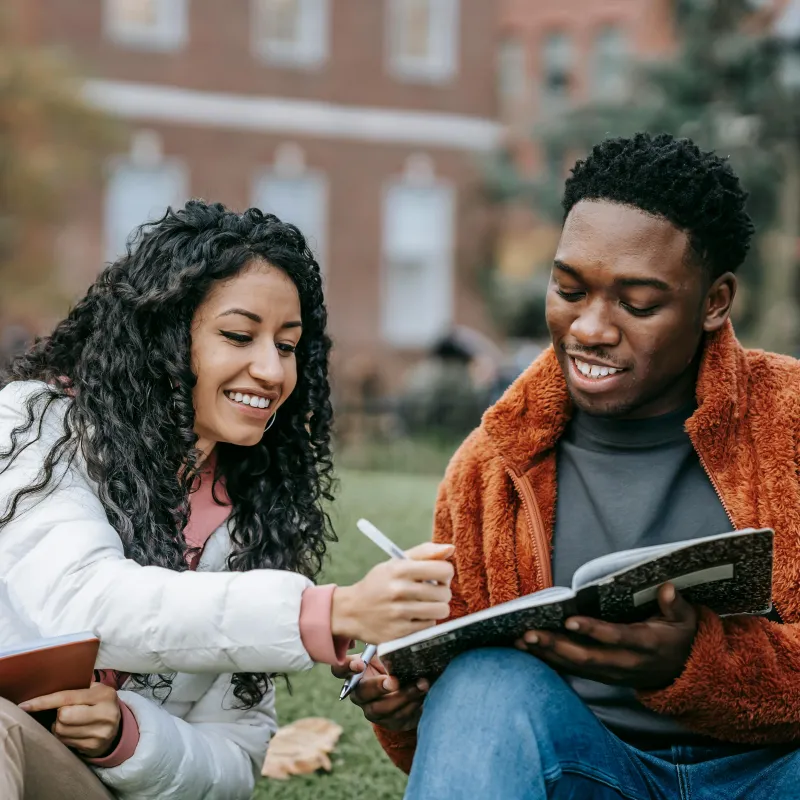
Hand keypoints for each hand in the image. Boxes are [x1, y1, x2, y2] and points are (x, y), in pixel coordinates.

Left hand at [19, 682, 121, 757]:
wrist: (118, 727)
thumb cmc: (100, 703)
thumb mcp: (96, 690)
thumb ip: (79, 687)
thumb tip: (47, 686)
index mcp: (104, 695)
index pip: (68, 697)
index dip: (44, 701)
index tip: (25, 705)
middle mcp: (104, 714)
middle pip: (62, 717)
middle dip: (58, 714)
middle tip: (65, 711)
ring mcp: (100, 733)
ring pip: (61, 731)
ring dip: (58, 726)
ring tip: (69, 722)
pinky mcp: (93, 747)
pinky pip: (64, 742)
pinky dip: (63, 736)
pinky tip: (72, 731)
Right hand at [331, 542, 454, 643]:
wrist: (352, 611)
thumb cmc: (379, 584)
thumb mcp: (396, 562)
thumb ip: (424, 553)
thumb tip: (450, 548)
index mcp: (400, 569)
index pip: (443, 570)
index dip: (445, 573)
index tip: (438, 576)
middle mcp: (399, 590)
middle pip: (445, 593)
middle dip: (442, 592)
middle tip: (431, 592)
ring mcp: (399, 613)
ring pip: (441, 611)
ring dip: (437, 608)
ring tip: (425, 605)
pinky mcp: (399, 633)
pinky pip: (429, 626)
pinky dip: (426, 621)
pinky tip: (414, 616)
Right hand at [332, 655, 427, 731]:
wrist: (407, 688)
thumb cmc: (392, 664)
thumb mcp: (387, 654)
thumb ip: (386, 648)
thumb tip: (397, 641)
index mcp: (354, 672)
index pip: (339, 670)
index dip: (346, 668)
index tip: (360, 664)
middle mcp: (359, 693)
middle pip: (362, 693)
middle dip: (378, 687)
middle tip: (394, 680)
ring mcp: (371, 710)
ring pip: (381, 708)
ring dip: (402, 696)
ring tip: (421, 684)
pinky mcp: (388, 722)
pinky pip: (397, 717)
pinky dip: (412, 705)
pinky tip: (422, 693)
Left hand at [516, 583, 697, 689]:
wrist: (684, 673)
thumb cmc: (681, 636)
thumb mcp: (686, 619)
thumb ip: (676, 605)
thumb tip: (666, 588)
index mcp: (646, 644)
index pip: (617, 637)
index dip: (593, 630)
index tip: (570, 619)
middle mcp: (626, 662)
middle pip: (587, 657)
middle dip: (556, 645)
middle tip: (529, 633)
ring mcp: (613, 673)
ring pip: (576, 667)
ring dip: (547, 654)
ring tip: (520, 640)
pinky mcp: (603, 676)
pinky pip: (574, 671)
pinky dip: (550, 661)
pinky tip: (529, 650)